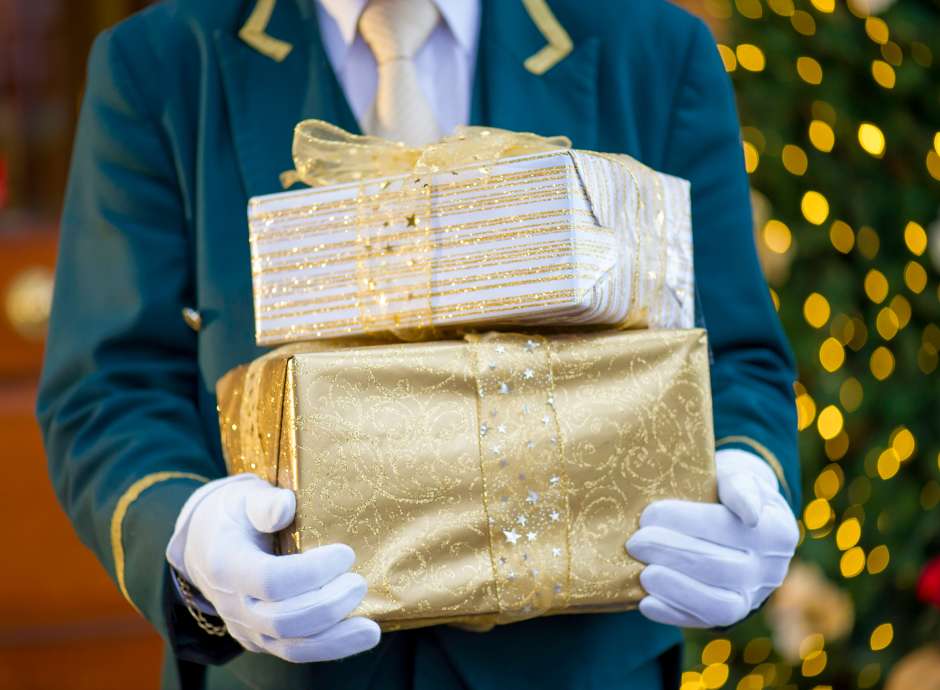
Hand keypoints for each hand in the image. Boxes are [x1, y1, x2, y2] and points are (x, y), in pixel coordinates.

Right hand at [166, 474, 380, 661]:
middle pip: (283, 621)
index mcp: (227, 564)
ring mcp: (245, 627)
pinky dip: (329, 648)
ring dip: (335, 640)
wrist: (205, 544)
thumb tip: (285, 507)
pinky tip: (358, 637)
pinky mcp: (260, 639)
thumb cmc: (235, 514)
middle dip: (328, 606)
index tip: (346, 554)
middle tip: (359, 583)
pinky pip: (294, 652)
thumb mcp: (245, 497)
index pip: (271, 580)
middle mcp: (233, 604)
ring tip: (370, 630)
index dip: (312, 572)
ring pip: (290, 647)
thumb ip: (264, 503)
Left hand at [625, 449, 798, 627]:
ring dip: (675, 589)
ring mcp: (752, 597)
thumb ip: (741, 486)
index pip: (729, 528)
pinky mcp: (730, 616)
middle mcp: (769, 569)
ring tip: (643, 573)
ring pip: (718, 605)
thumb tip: (749, 512)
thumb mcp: (737, 474)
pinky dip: (673, 613)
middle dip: (672, 553)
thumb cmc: (727, 489)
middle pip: (720, 567)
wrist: (735, 517)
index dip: (688, 522)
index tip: (650, 513)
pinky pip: (703, 622)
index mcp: (776, 530)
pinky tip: (646, 601)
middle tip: (635, 541)